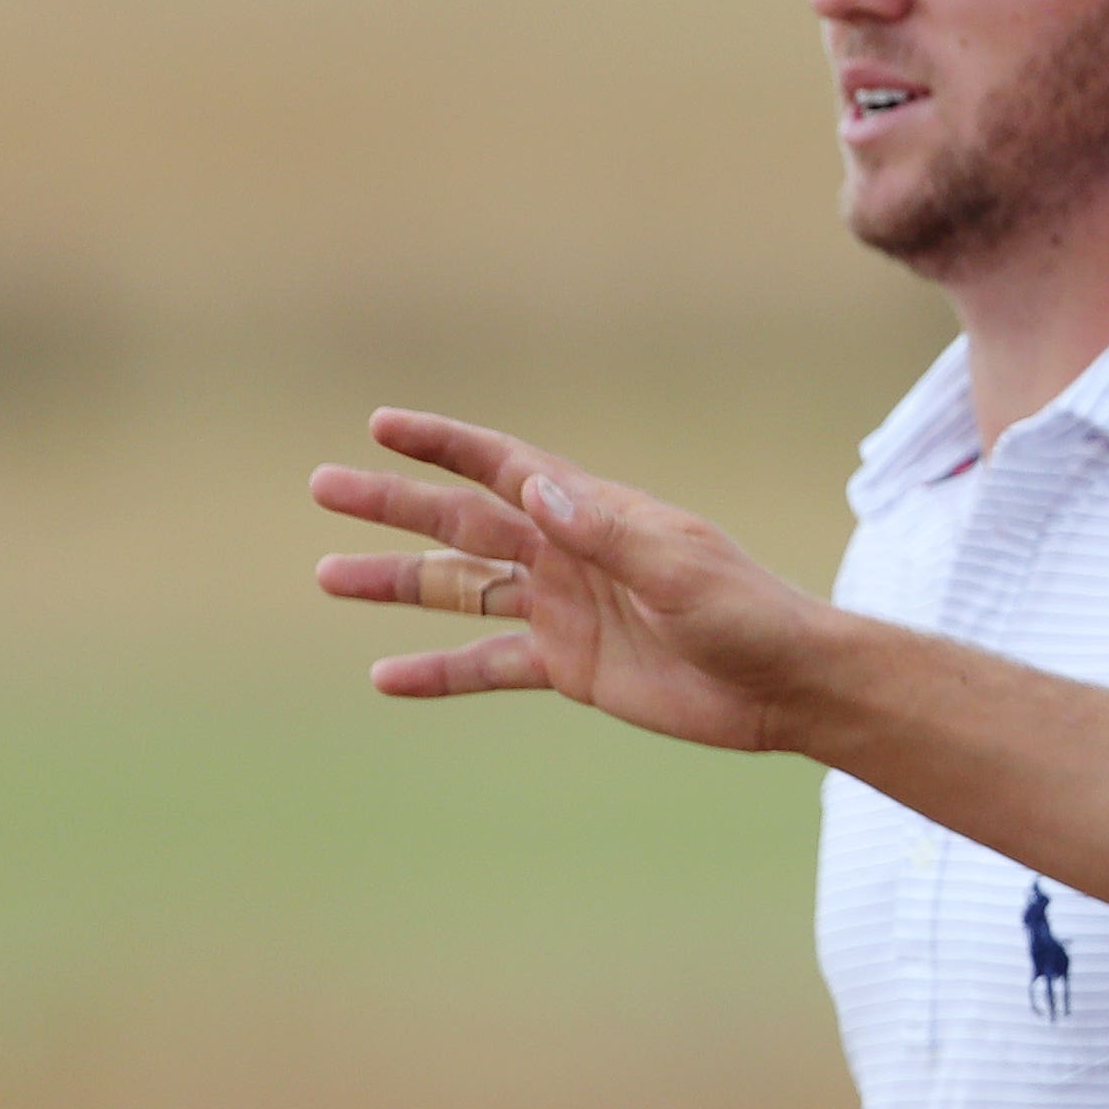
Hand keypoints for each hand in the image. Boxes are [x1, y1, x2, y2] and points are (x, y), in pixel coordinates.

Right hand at [310, 409, 837, 753]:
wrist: (783, 684)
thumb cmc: (746, 613)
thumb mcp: (678, 569)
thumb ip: (606, 534)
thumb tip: (535, 487)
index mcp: (595, 514)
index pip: (504, 467)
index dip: (445, 445)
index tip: (382, 424)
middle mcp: (569, 554)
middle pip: (463, 523)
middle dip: (395, 505)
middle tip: (325, 485)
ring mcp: (565, 609)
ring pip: (462, 591)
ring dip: (398, 584)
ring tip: (328, 575)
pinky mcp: (569, 665)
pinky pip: (488, 665)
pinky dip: (438, 671)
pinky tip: (385, 676)